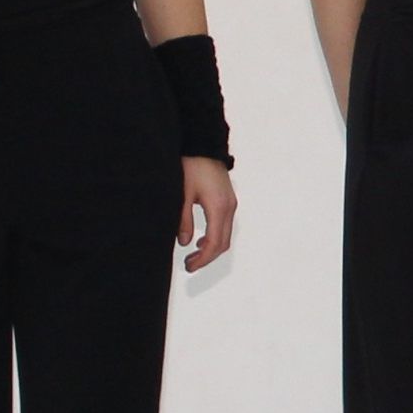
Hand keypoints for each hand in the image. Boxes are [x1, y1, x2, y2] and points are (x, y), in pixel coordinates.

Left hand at [177, 157, 235, 271]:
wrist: (204, 146)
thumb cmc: (192, 166)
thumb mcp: (182, 194)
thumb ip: (183, 220)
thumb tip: (185, 243)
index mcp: (219, 208)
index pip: (214, 243)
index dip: (203, 259)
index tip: (189, 266)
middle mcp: (229, 208)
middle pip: (223, 243)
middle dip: (207, 258)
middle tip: (189, 265)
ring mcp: (231, 204)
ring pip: (225, 235)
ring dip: (211, 249)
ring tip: (193, 256)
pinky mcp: (228, 201)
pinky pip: (225, 226)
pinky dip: (215, 237)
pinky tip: (201, 240)